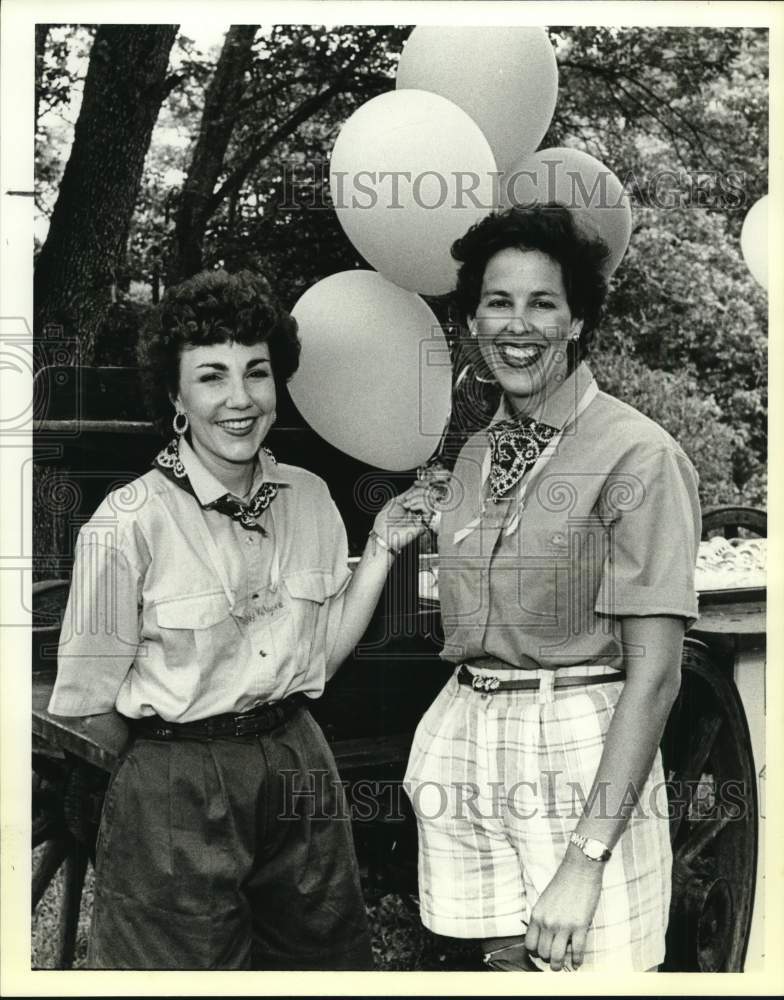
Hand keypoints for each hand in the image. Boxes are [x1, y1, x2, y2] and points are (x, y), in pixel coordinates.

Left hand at [372, 485, 434, 552]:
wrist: (384, 534)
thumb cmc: (385, 521)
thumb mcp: (395, 501)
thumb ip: (408, 493)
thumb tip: (416, 484)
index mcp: (410, 503)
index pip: (422, 491)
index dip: (422, 485)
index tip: (418, 482)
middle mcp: (417, 508)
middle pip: (427, 493)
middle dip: (417, 492)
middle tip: (407, 499)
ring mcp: (421, 515)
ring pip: (429, 499)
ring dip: (417, 499)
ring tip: (408, 505)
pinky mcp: (425, 522)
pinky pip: (429, 509)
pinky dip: (421, 505)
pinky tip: (412, 508)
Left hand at [524, 853, 603, 970]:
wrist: (580, 870)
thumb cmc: (563, 882)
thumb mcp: (545, 899)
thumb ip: (543, 917)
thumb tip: (544, 935)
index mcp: (537, 915)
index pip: (530, 944)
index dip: (535, 951)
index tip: (541, 952)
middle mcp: (547, 922)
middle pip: (543, 952)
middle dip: (548, 958)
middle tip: (554, 959)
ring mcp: (563, 926)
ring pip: (557, 956)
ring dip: (560, 965)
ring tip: (563, 966)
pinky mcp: (580, 926)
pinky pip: (577, 951)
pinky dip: (578, 960)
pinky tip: (578, 962)